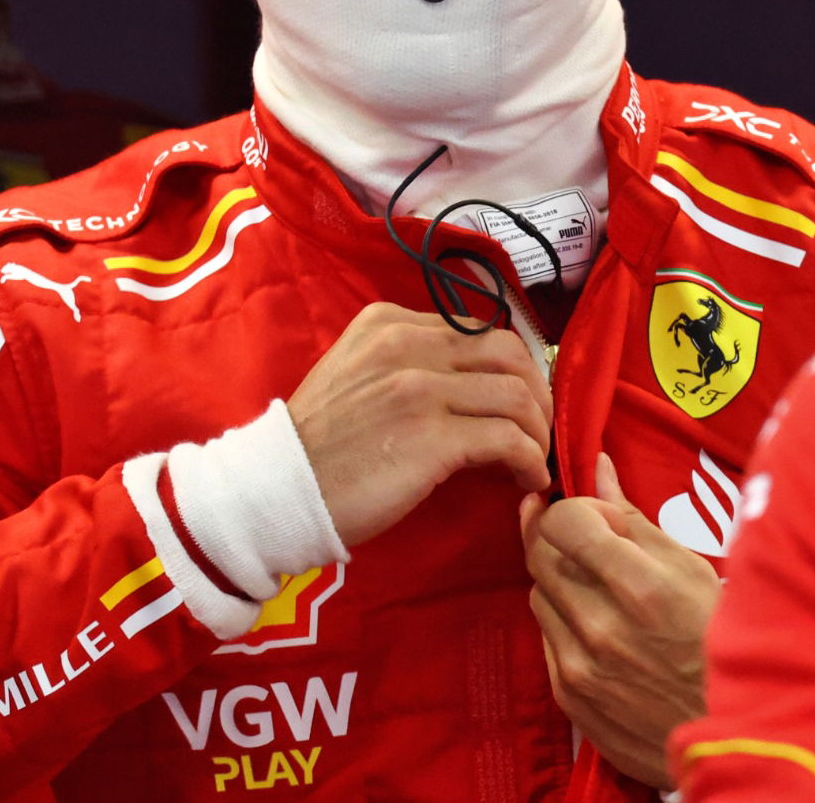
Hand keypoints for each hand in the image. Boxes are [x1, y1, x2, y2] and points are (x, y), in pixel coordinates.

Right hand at [287, 301, 551, 547]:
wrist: (276, 491)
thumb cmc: (317, 444)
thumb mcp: (355, 372)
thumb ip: (405, 360)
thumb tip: (468, 380)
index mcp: (389, 322)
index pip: (476, 330)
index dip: (510, 365)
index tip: (517, 397)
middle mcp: (408, 345)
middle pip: (508, 353)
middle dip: (536, 390)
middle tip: (538, 425)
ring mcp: (422, 389)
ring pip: (517, 394)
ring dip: (538, 429)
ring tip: (535, 455)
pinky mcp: (433, 439)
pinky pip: (508, 438)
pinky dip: (530, 459)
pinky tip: (527, 478)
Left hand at [520, 453, 721, 787]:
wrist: (732, 737)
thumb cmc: (719, 642)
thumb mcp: (690, 569)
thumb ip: (633, 517)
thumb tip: (597, 467)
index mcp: (639, 587)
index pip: (562, 522)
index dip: (574, 508)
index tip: (596, 515)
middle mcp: (600, 628)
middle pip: (540, 555)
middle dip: (558, 536)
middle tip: (584, 535)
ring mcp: (579, 668)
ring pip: (539, 595)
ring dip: (561, 581)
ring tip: (600, 587)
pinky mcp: (569, 699)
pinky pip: (546, 639)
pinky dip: (564, 623)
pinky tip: (598, 626)